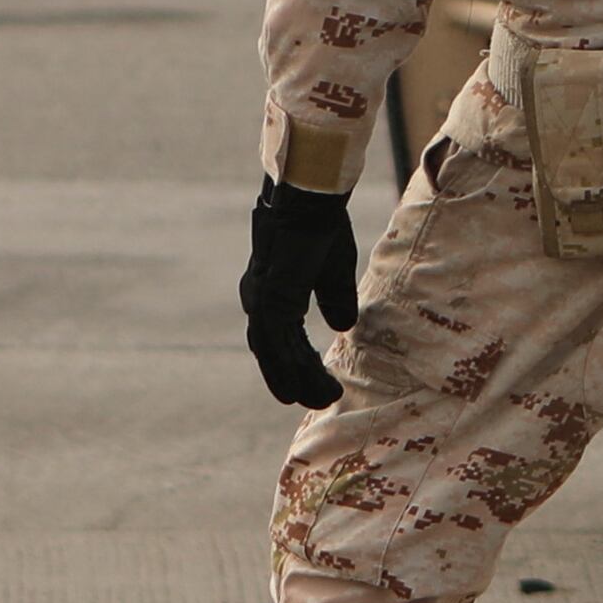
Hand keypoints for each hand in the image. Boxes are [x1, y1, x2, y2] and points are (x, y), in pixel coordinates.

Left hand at [240, 178, 362, 408]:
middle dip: (292, 377)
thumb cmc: (321, 227)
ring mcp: (263, 301)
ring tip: (324, 398)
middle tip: (316, 400)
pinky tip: (313, 381)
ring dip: (297, 378)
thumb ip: (334, 299)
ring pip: (276, 353)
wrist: (310, 202)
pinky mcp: (272, 300)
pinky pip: (281, 344)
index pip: (279, 337)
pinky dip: (296, 366)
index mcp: (271, 291)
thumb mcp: (333, 271)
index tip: (311, 382)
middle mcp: (260, 300)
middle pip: (273, 351)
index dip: (294, 361)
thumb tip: (342, 326)